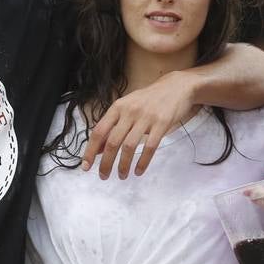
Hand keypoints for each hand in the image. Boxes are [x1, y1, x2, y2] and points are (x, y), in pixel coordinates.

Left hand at [80, 72, 197, 178]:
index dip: (90, 150)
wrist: (177, 87)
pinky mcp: (162, 124)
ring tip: (121, 176)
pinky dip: (142, 162)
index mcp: (118, 107)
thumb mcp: (128, 107)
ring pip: (129, 146)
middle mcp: (129, 112)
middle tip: (103, 176)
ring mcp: (146, 117)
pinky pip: (150, 147)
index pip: (99, 131)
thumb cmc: (149, 99)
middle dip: (106, 163)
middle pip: (112, 142)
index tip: (86, 166)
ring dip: (123, 165)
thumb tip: (98, 148)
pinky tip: (138, 171)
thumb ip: (113, 126)